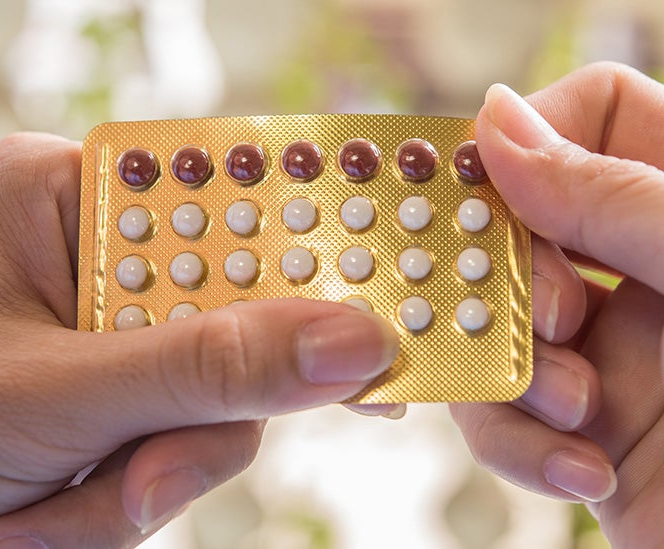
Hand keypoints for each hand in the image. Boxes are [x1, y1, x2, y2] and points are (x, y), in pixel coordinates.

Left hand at [0, 134, 398, 547]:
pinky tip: (37, 521)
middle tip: (137, 483)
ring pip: (213, 404)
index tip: (372, 326)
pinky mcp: (121, 398)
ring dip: (141, 481)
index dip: (306, 260)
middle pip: (233, 322)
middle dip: (189, 424)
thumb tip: (351, 344)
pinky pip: (181, 447)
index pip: (228, 204)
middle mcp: (106, 255)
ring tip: (37, 521)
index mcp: (75, 199)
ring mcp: (118, 332)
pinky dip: (121, 503)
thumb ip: (204, 372)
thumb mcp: (53, 397)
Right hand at [450, 62, 663, 546]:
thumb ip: (613, 197)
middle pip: (517, 222)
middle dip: (509, 277)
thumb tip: (497, 120)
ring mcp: (608, 348)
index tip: (486, 192)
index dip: (529, 138)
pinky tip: (581, 470)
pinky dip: (516, 443)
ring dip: (512, 371)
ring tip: (580, 413)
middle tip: (551, 321)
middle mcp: (644, 269)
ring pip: (488, 319)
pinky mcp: (579, 425)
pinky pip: (496, 410)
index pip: (593, 115)